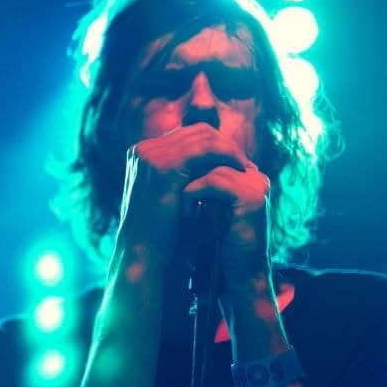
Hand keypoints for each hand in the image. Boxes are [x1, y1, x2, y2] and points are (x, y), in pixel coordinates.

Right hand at [118, 123, 250, 252]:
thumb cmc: (159, 233)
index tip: (234, 160)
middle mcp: (143, 150)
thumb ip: (182, 177)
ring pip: (204, 136)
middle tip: (244, 162)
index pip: (186, 135)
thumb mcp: (168, 197)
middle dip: (224, 144)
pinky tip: (240, 169)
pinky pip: (206, 149)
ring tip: (245, 166)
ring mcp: (151, 156)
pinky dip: (226, 155)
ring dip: (229, 149)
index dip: (214, 145)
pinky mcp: (164, 167)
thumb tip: (209, 164)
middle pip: (196, 131)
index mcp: (142, 154)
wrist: (144, 254)